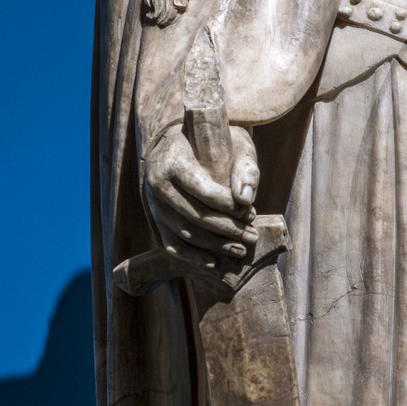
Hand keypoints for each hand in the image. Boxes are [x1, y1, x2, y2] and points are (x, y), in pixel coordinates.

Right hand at [142, 122, 259, 260]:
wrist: (179, 144)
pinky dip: (192, 257)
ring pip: (184, 232)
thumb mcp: (234, 143)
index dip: (228, 206)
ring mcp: (154, 204)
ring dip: (215, 246)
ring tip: (241, 249)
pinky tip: (214, 264)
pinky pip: (171, 244)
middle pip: (194, 215)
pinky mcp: (156, 219)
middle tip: (252, 237)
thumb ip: (245, 167)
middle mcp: (157, 184)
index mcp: (173, 161)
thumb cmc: (213, 141)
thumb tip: (246, 199)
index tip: (252, 212)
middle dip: (227, 229)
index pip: (202, 190)